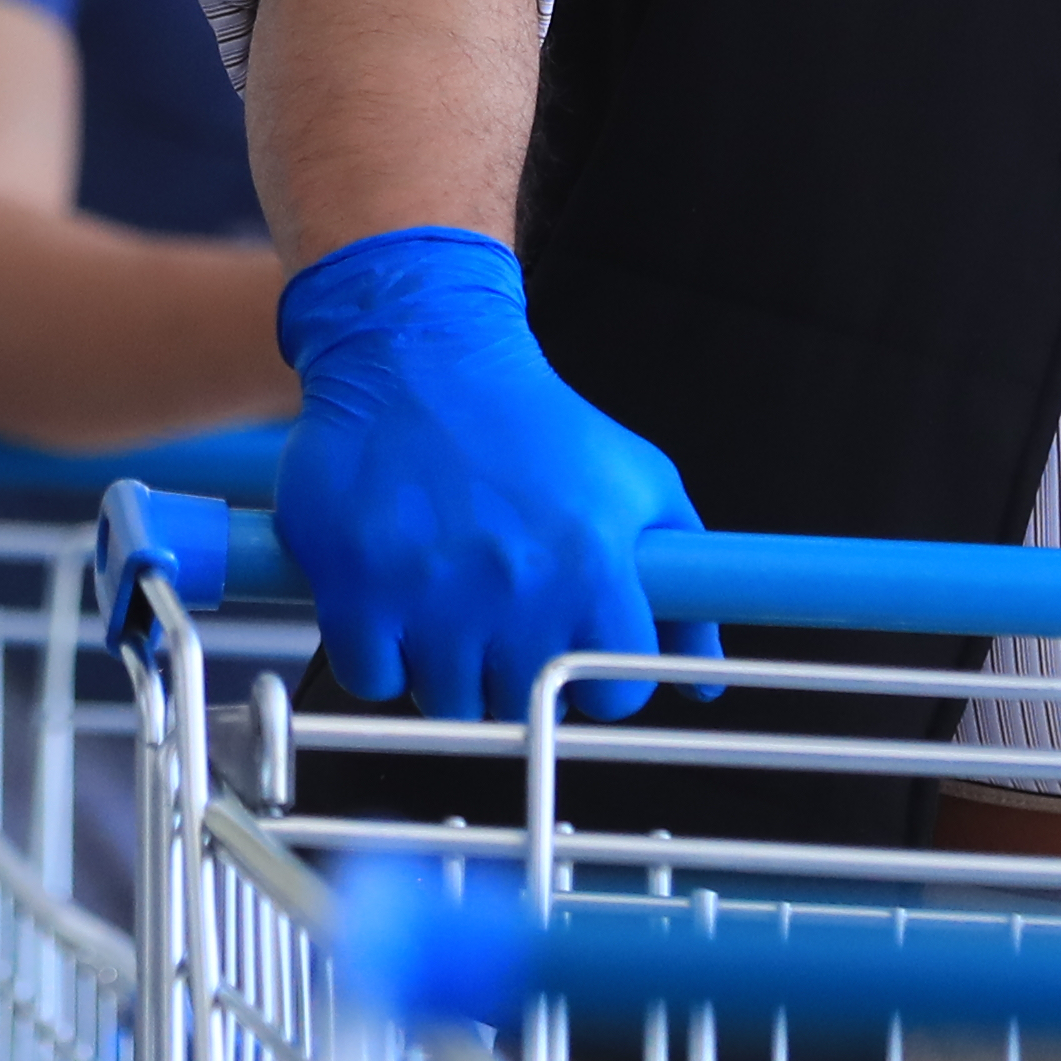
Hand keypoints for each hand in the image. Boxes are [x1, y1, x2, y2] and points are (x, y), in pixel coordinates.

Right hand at [273, 224, 719, 722]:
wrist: (419, 353)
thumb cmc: (528, 418)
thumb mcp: (637, 482)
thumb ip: (687, 581)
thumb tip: (704, 678)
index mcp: (593, 568)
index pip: (611, 693)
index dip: (591, 682)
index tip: (566, 654)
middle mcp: (517, 591)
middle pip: (519, 707)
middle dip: (508, 676)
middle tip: (494, 628)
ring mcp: (432, 596)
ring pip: (445, 701)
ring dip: (442, 668)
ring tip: (441, 605)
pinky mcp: (356, 591)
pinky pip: (372, 679)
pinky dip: (376, 655)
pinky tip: (389, 603)